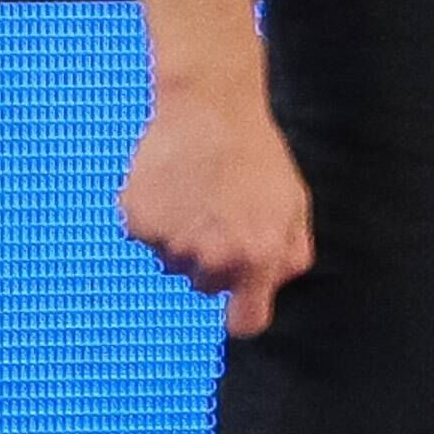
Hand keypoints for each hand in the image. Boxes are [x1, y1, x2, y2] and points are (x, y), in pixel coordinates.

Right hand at [123, 84, 314, 337]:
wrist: (210, 110)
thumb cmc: (259, 160)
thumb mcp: (294, 207)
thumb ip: (289, 256)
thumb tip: (269, 290)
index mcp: (259, 258)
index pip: (246, 323)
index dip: (241, 313)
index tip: (238, 302)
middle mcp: (213, 258)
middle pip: (206, 288)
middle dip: (215, 262)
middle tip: (221, 215)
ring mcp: (172, 243)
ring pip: (173, 263)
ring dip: (183, 241)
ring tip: (199, 195)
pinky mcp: (138, 223)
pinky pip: (146, 238)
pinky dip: (154, 218)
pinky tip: (172, 186)